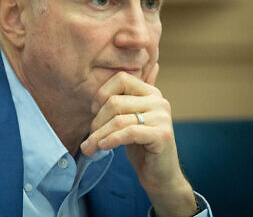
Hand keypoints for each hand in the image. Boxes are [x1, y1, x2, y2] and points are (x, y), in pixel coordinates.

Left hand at [80, 65, 197, 216]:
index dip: (102, 93)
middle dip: (97, 121)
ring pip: (118, 120)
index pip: (121, 78)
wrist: (160, 174)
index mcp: (150, 92)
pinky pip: (129, 133)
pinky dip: (111, 140)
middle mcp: (159, 101)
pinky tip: (103, 147)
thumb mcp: (128, 119)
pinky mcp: (162, 135)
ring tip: (89, 147)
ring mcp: (162, 117)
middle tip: (90, 137)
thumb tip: (102, 89)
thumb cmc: (139, 145)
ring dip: (99, 135)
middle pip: (115, 102)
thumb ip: (121, 101)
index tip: (93, 111)